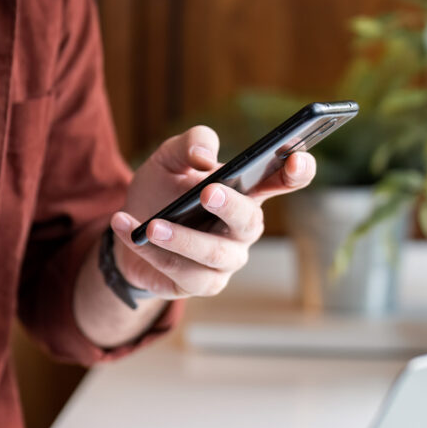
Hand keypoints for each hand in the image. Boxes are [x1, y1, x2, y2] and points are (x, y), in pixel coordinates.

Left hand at [111, 125, 315, 299]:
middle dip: (230, 207)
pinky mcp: (202, 284)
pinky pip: (182, 273)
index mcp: (246, 191)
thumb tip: (205, 158)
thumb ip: (190, 143)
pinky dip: (152, 252)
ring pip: (214, 255)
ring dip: (182, 240)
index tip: (297, 159)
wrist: (128, 229)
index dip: (298, 171)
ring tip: (152, 225)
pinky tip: (129, 230)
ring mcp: (226, 259)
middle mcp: (243, 228)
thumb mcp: (168, 157)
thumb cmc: (160, 190)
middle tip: (207, 192)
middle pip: (250, 222)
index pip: (283, 180)